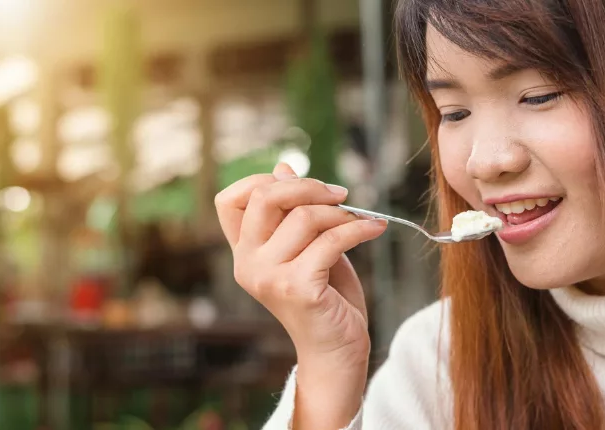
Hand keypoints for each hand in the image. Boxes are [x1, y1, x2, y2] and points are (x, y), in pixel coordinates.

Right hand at [215, 163, 386, 428]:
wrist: (337, 351)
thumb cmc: (325, 297)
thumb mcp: (308, 246)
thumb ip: (293, 212)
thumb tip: (283, 167)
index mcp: (244, 253)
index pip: (229, 200)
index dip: (263, 180)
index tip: (302, 183)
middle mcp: (247, 264)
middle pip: (265, 197)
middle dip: (308, 187)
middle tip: (340, 194)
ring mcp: (269, 277)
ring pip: (304, 217)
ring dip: (341, 213)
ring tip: (361, 221)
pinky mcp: (296, 288)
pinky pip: (332, 240)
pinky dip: (359, 229)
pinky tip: (375, 229)